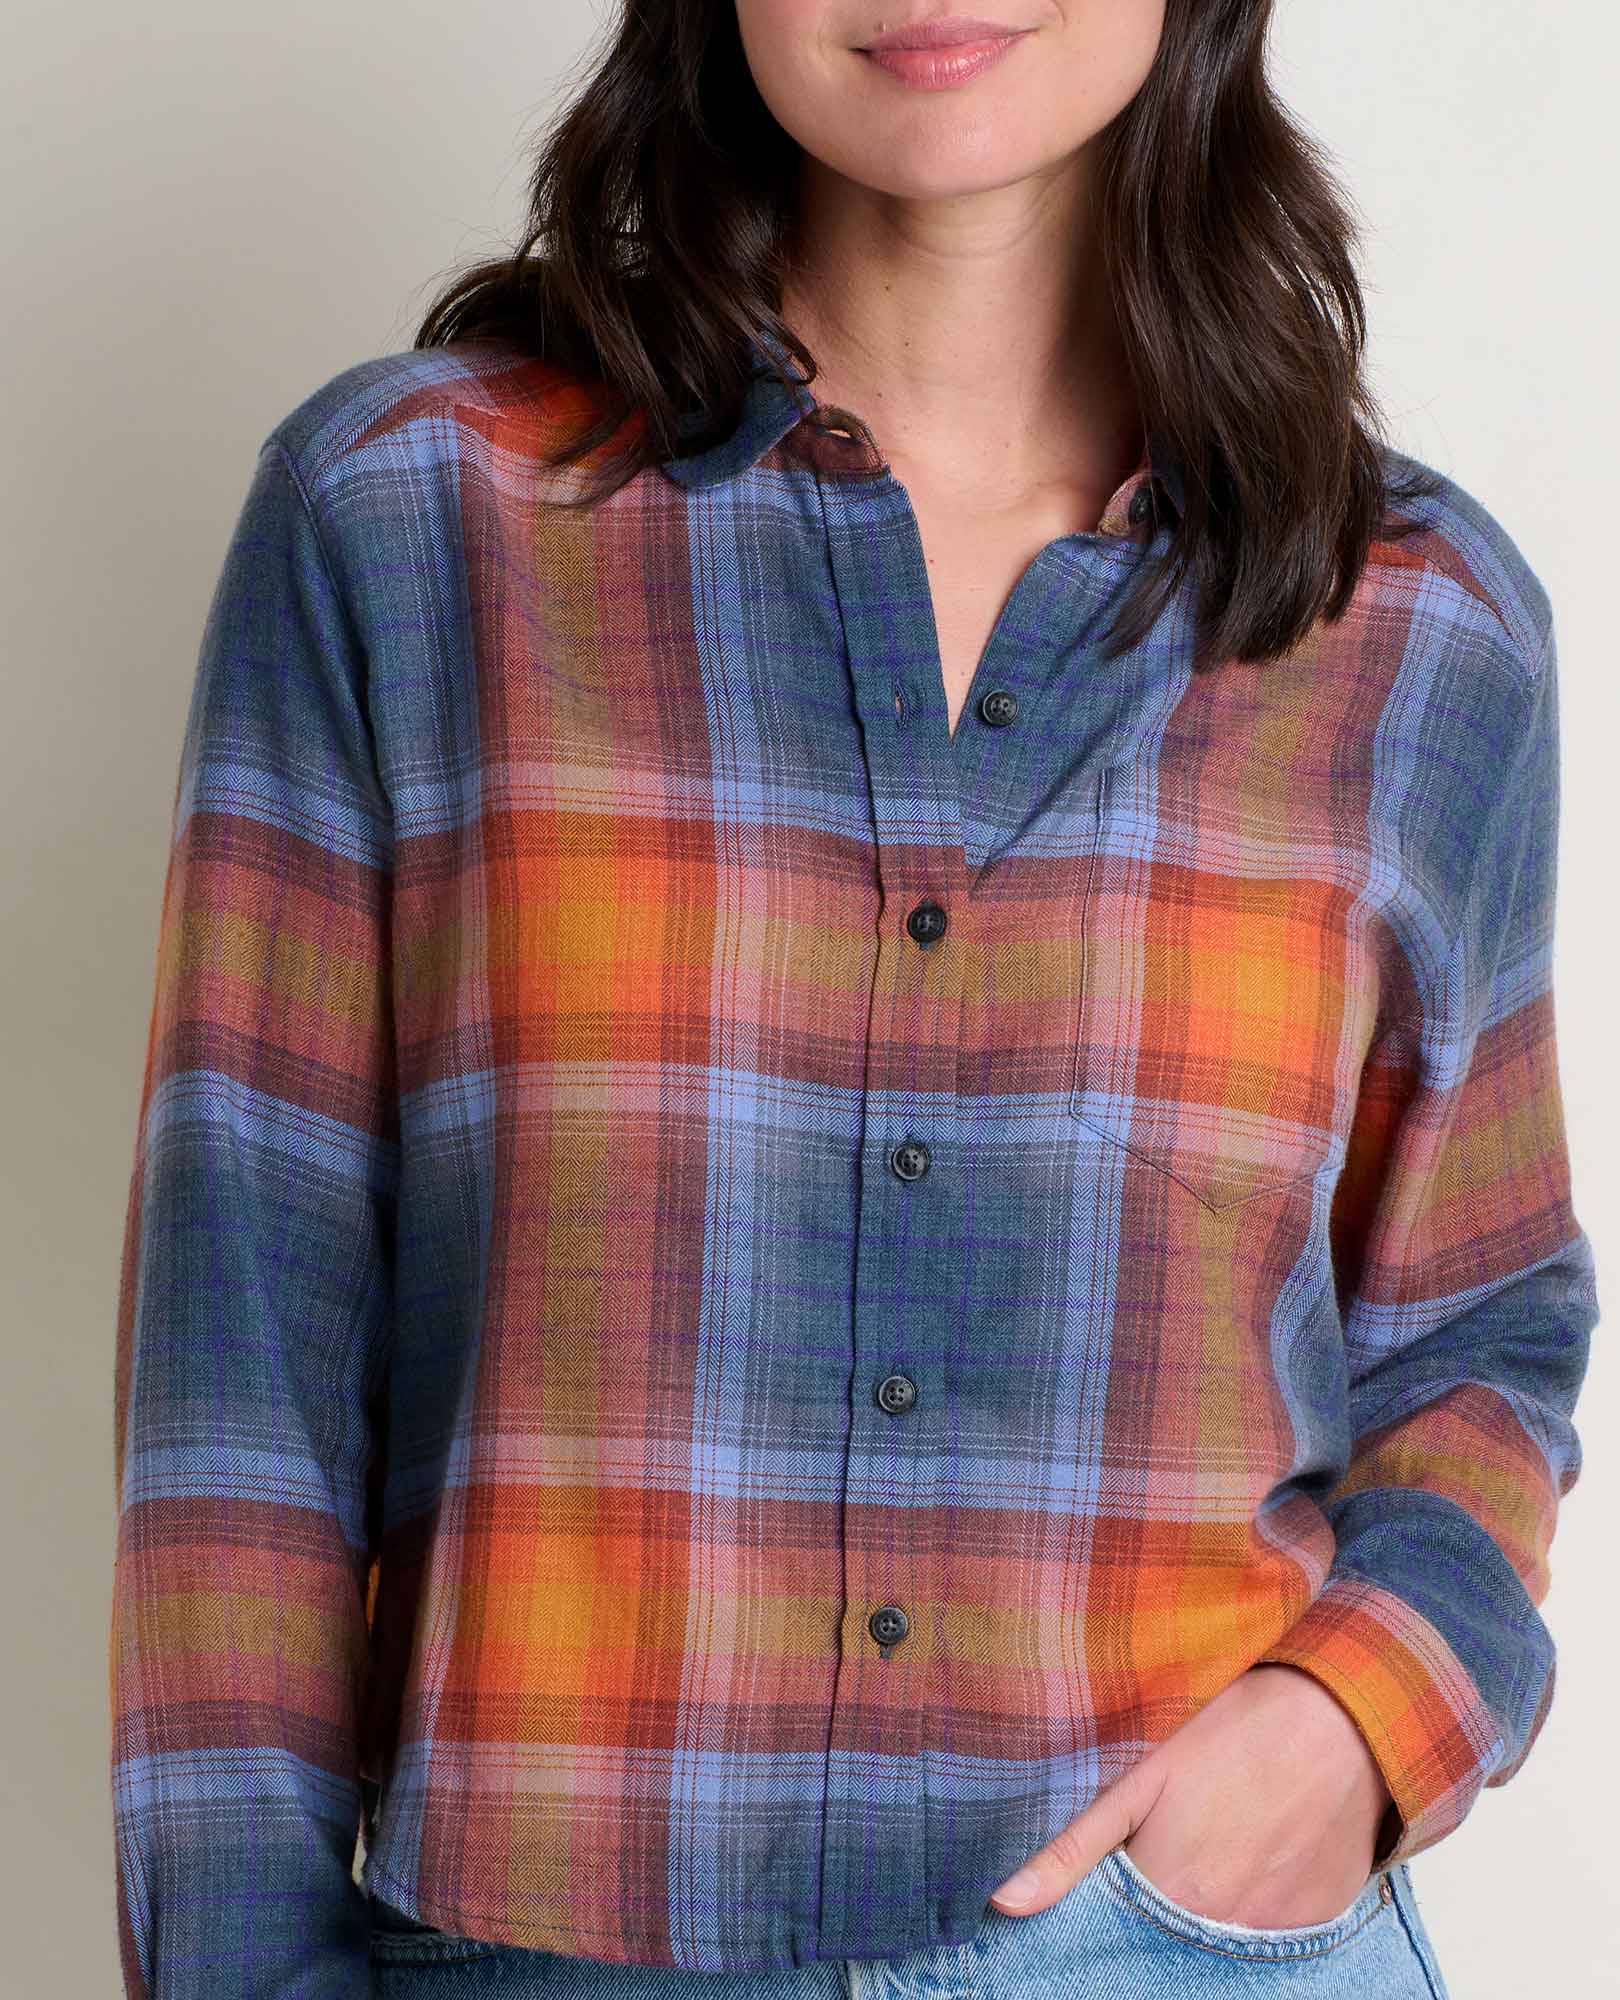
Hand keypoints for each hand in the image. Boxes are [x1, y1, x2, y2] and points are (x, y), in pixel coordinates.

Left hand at [987, 1664, 1395, 1925]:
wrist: (1340, 1715)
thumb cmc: (1233, 1729)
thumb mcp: (1140, 1777)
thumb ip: (1070, 1849)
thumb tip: (1003, 1904)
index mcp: (1172, 1893)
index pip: (1118, 1934)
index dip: (1109, 1910)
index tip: (1115, 1879)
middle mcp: (1226, 1926)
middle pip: (1172, 1938)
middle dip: (1159, 1909)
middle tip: (1174, 1846)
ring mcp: (1279, 1929)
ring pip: (1223, 1937)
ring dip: (1208, 1904)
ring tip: (1216, 1839)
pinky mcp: (1321, 1919)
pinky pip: (1276, 1932)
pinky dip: (1258, 1902)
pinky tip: (1258, 1848)